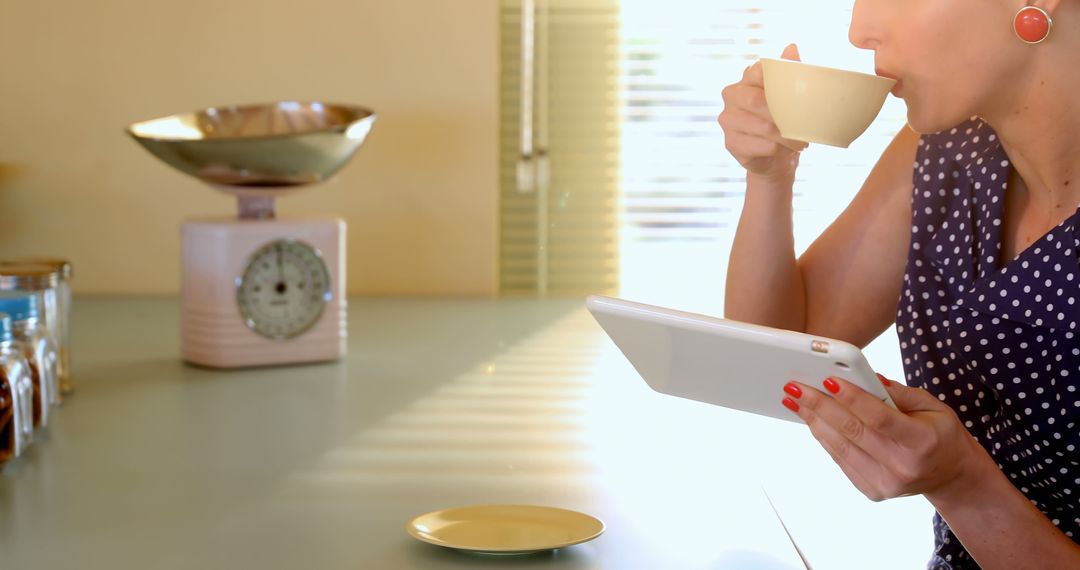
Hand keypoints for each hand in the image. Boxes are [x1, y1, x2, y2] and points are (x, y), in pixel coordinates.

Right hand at [718, 43, 808, 180]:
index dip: (774, 80)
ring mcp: (728, 120)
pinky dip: (777, 149)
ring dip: (785, 136)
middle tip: (803, 124)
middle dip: (783, 114)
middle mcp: (731, 96)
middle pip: (756, 100)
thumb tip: (792, 47)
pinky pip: (759, 145)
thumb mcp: (790, 94)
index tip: (793, 91)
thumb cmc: (783, 119)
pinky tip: (784, 150)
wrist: (776, 155)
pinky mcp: (730, 142)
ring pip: (761, 126)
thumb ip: (790, 70)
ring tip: (800, 141)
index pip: (757, 72)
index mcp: (746, 79)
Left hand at [781, 374, 985, 500]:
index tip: (828, 379)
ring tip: (794, 400)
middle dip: (819, 406)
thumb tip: (864, 376)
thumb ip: (898, 392)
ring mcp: (885, 484)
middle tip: (794, 386)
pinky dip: (823, 437)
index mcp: (922, 442)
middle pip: (852, 431)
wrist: (952, 477)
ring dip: (813, 420)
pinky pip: (840, 460)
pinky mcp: (872, 491)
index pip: (879, 417)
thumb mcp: (932, 406)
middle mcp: (902, 467)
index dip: (852, 398)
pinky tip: (810, 419)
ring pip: (840, 447)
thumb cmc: (940, 433)